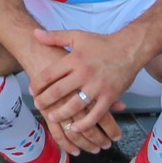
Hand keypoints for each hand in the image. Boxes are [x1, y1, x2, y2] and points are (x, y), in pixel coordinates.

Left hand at [26, 28, 135, 151]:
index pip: (50, 74)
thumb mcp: (77, 36)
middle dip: (45, 101)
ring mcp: (98, 86)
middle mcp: (84, 73)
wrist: (129, 49)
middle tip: (38, 106)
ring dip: (61, 114)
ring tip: (52, 118)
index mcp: (75, 59)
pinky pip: (95, 115)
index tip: (32, 91)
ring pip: (75, 105)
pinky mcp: (110, 96)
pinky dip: (84, 124)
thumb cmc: (102, 44)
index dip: (38, 84)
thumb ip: (55, 37)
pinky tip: (75, 128)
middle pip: (59, 91)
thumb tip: (35, 33)